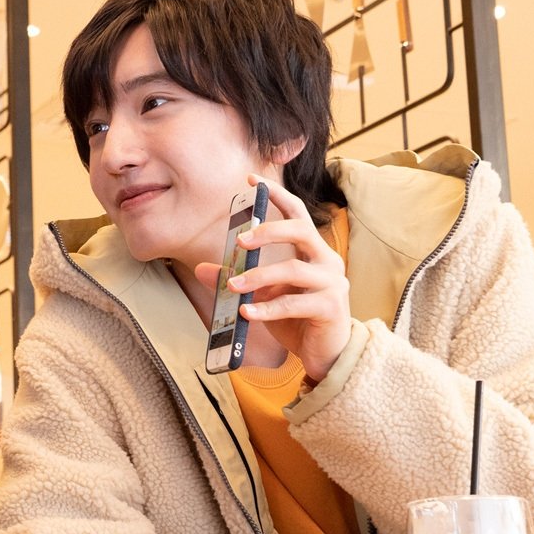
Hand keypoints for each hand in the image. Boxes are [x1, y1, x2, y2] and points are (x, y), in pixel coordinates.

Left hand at [194, 174, 351, 382]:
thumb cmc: (296, 318)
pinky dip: (267, 308)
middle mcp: (326, 260)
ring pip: (293, 270)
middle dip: (268, 232)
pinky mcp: (330, 308)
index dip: (276, 195)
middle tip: (239, 240)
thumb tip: (201, 268)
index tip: (252, 180)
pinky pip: (294, 304)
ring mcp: (332, 283)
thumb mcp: (262, 295)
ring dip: (258, 277)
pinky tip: (246, 312)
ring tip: (233, 286)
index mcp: (310, 251)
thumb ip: (238, 278)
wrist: (327, 354)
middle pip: (300, 231)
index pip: (296, 213)